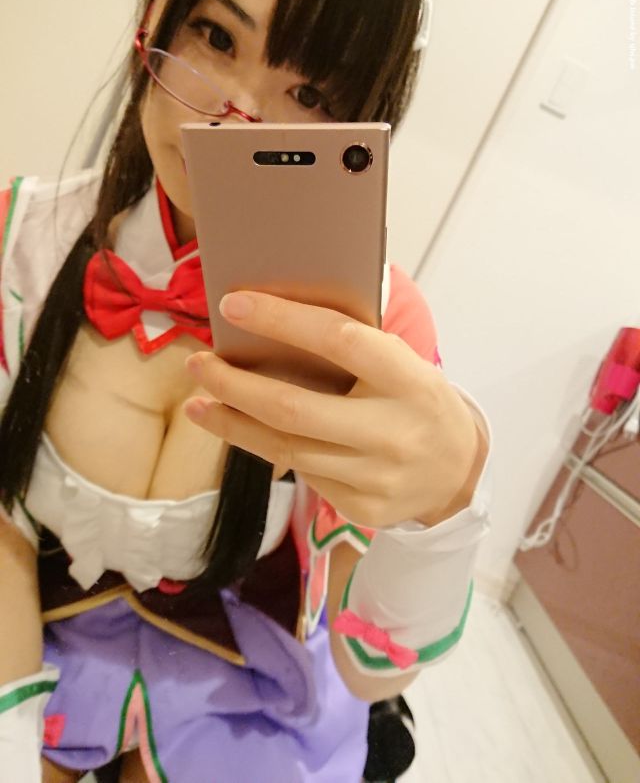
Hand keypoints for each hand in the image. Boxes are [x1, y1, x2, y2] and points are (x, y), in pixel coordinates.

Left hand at [184, 291, 482, 527]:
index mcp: (409, 378)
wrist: (458, 472)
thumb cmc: (417, 402)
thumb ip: (353, 349)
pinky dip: (269, 449)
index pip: (338, 340)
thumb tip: (272, 325)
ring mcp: (378, 476)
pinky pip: (303, 474)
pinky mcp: (364, 508)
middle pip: (294, 408)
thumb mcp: (404, 364)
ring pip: (286, 448)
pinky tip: (247, 432)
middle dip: (234, 385)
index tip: (232, 304)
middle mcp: (394, 430)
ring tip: (200, 403)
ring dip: (233, 424)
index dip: (282, 320)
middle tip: (198, 364)